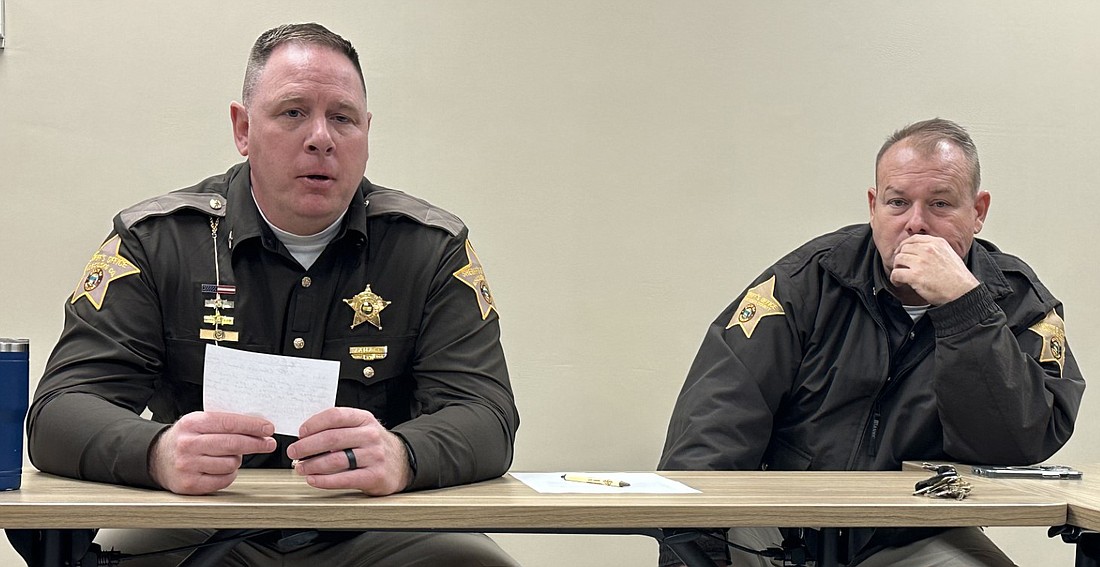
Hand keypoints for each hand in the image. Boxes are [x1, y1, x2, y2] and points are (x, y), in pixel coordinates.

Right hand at [149, 411, 275, 494]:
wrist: (156, 458)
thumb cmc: (184, 439)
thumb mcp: (199, 422)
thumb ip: (224, 422)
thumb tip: (258, 427)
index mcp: (192, 424)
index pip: (228, 423)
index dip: (252, 426)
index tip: (268, 429)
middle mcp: (188, 444)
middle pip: (232, 444)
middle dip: (256, 443)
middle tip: (269, 443)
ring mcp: (187, 466)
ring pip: (231, 463)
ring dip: (237, 460)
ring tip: (229, 456)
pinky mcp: (190, 484)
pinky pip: (224, 480)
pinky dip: (229, 474)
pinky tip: (222, 468)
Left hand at [287, 407, 411, 495]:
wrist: (402, 462)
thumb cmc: (373, 445)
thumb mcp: (362, 428)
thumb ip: (339, 427)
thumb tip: (305, 435)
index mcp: (364, 419)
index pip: (335, 416)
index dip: (314, 424)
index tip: (300, 433)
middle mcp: (370, 435)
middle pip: (332, 438)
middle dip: (307, 446)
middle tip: (293, 452)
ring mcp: (374, 456)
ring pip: (335, 460)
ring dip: (312, 465)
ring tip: (300, 467)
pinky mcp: (374, 476)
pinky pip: (344, 479)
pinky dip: (324, 481)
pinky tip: (313, 480)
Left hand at [889, 234, 979, 305]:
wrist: (963, 291)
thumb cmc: (958, 277)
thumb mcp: (949, 254)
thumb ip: (935, 249)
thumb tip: (920, 250)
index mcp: (937, 243)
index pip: (913, 239)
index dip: (904, 246)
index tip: (902, 253)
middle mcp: (928, 250)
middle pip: (904, 249)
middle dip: (900, 258)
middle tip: (900, 266)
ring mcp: (921, 262)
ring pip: (898, 260)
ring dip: (897, 268)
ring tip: (900, 275)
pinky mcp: (915, 275)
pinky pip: (896, 273)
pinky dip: (894, 279)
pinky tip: (899, 283)